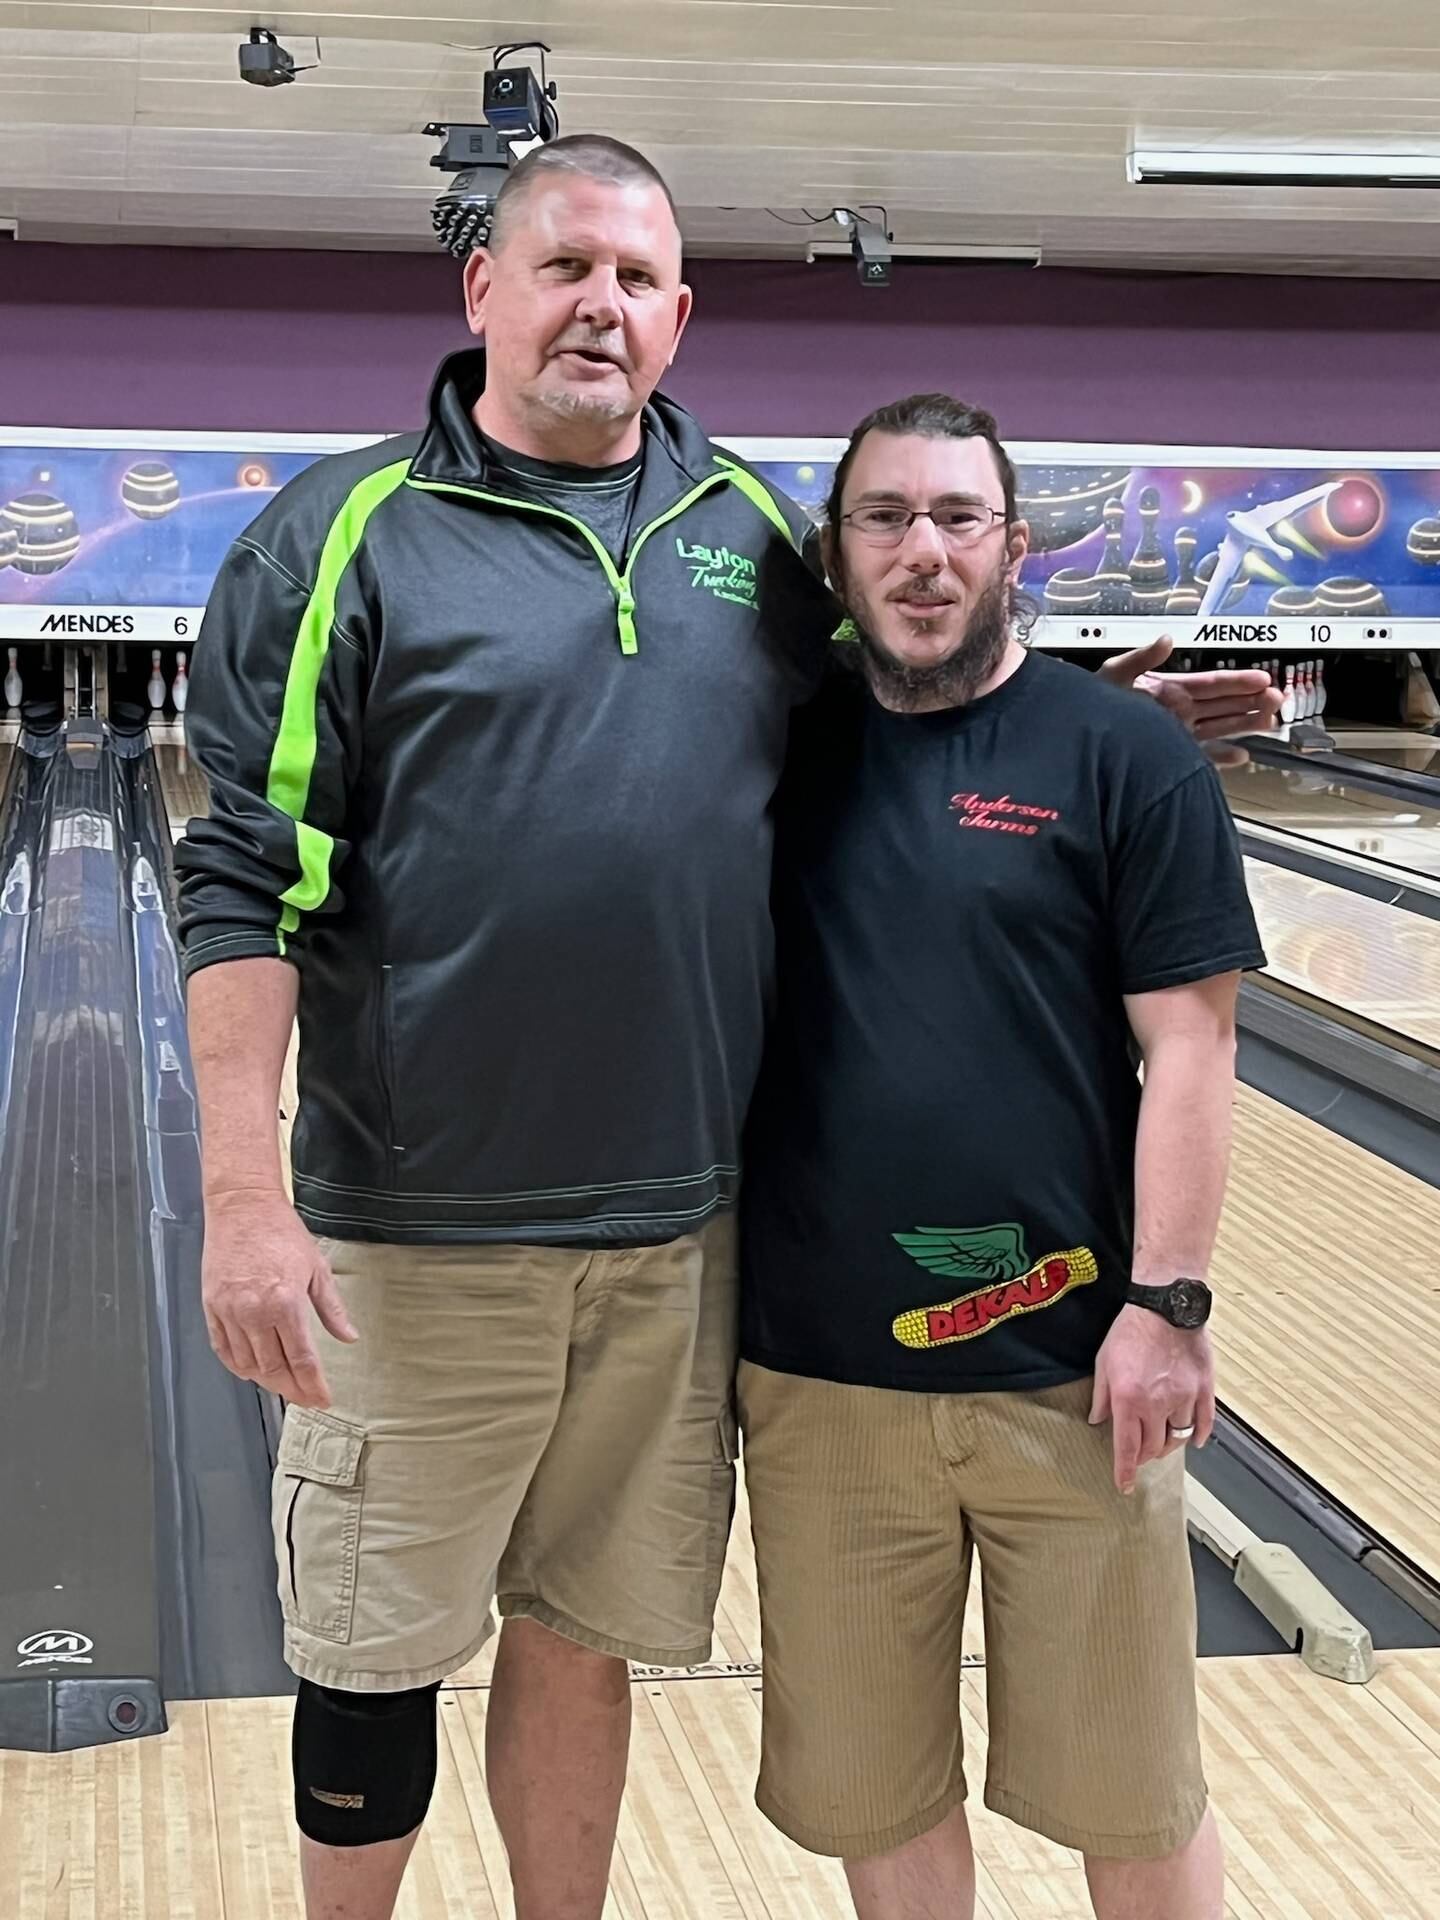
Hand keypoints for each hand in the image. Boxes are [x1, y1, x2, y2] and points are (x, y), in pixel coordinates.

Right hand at [202, 1189, 357, 1407]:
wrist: (243, 1207)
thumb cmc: (281, 1232)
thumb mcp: (317, 1267)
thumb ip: (331, 1308)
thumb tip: (349, 1337)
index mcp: (286, 1302)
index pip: (302, 1359)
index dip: (313, 1384)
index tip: (323, 1398)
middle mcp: (255, 1312)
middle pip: (273, 1368)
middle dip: (292, 1389)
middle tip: (305, 1398)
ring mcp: (229, 1311)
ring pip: (247, 1364)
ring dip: (266, 1381)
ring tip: (283, 1386)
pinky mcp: (211, 1306)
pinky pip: (223, 1348)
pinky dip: (237, 1366)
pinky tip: (251, 1371)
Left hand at [1089, 1304, 1216, 1494]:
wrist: (1166, 1304)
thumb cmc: (1131, 1329)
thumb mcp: (1103, 1361)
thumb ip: (1101, 1395)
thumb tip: (1096, 1420)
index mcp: (1128, 1399)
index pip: (1127, 1448)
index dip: (1125, 1471)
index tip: (1124, 1485)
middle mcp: (1157, 1404)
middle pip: (1154, 1447)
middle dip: (1144, 1457)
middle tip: (1140, 1455)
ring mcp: (1184, 1397)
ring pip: (1178, 1437)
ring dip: (1168, 1445)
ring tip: (1162, 1443)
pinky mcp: (1204, 1388)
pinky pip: (1204, 1422)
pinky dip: (1199, 1435)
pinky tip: (1193, 1439)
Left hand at [1099, 637, 1282, 746]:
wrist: (1077, 733)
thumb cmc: (1093, 702)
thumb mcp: (1115, 674)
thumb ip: (1141, 657)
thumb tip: (1167, 640)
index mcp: (1170, 689)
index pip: (1211, 684)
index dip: (1237, 681)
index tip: (1263, 678)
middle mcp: (1179, 712)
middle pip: (1223, 705)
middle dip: (1251, 701)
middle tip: (1279, 698)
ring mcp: (1178, 735)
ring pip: (1220, 728)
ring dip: (1245, 723)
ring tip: (1271, 719)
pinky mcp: (1173, 756)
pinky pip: (1203, 757)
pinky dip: (1222, 758)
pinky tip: (1242, 757)